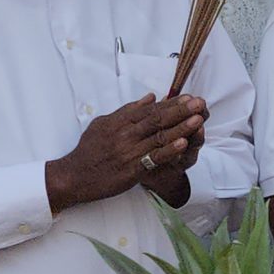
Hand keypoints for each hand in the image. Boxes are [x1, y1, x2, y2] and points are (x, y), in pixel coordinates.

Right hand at [47, 94, 205, 210]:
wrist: (74, 176)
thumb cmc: (89, 150)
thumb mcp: (103, 124)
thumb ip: (127, 111)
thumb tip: (150, 97)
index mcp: (119, 122)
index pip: (149, 110)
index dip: (170, 103)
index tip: (188, 97)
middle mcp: (125, 135)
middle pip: (156, 120)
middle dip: (180, 111)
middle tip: (200, 103)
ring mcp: (129, 151)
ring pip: (158, 137)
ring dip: (180, 128)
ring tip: (198, 119)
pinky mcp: (132, 169)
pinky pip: (153, 158)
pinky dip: (168, 151)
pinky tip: (183, 144)